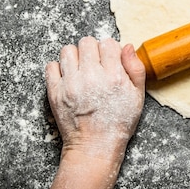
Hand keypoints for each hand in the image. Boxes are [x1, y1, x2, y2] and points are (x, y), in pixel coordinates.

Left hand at [45, 37, 145, 162]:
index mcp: (114, 76)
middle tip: (95, 65)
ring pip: (68, 50)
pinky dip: (59, 69)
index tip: (110, 60)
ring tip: (81, 70)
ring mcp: (71, 84)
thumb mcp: (138, 96)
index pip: (108, 43)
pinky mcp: (55, 92)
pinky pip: (51, 66)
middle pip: (87, 42)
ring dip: (75, 57)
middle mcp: (91, 77)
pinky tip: (69, 78)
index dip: (110, 50)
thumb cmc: (118, 122)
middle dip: (93, 51)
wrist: (94, 146)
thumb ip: (135, 68)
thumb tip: (127, 46)